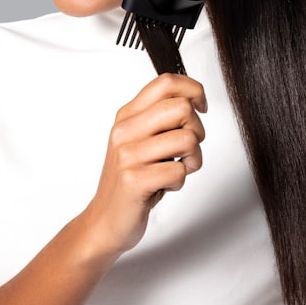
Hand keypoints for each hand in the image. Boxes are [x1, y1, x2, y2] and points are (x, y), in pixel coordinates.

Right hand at [86, 74, 206, 256]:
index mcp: (127, 116)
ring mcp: (128, 155)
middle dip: (197, 129)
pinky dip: (180, 181)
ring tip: (177, 169)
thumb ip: (160, 118)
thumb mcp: (140, 141)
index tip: (201, 107)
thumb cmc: (130, 181)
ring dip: (193, 159)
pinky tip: (165, 186)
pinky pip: (179, 170)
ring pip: (187, 139)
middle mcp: (125, 131)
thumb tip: (193, 98)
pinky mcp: (134, 180)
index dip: (194, 90)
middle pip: (182, 107)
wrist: (104, 221)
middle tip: (187, 148)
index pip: (166, 82)